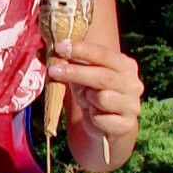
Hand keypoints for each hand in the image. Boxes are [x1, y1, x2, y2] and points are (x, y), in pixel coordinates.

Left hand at [47, 36, 143, 156]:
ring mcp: (132, 105)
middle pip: (102, 76)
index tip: (60, 47)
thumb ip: (65, 63)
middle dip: (76, 73)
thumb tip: (39, 52)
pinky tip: (94, 116)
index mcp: (124, 65)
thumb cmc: (93, 94)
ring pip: (102, 98)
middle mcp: (133, 83)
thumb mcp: (80, 77)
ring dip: (87, 99)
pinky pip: (101, 119)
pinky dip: (92, 118)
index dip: (82, 50)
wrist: (108, 125)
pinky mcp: (127, 125)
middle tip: (53, 71)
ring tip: (87, 101)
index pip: (103, 54)